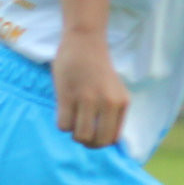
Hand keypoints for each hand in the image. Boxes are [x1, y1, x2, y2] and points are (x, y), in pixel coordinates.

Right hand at [53, 30, 129, 147]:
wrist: (84, 41)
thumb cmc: (97, 68)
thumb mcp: (114, 90)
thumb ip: (112, 113)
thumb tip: (102, 140)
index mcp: (121, 102)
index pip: (113, 139)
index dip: (100, 142)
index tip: (93, 134)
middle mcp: (108, 102)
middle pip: (98, 141)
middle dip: (87, 142)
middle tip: (81, 132)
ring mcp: (88, 99)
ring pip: (80, 136)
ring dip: (73, 133)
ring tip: (72, 120)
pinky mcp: (68, 95)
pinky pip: (63, 125)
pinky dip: (62, 123)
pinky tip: (64, 111)